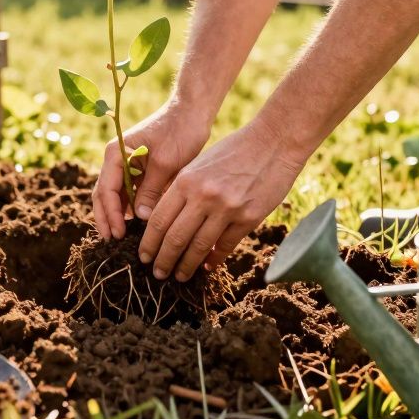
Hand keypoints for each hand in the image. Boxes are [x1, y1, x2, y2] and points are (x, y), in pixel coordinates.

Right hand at [92, 100, 211, 239]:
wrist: (192, 112)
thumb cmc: (179, 131)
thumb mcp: (166, 162)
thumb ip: (151, 189)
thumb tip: (139, 217)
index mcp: (116, 153)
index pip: (106, 190)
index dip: (111, 214)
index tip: (119, 234)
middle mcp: (116, 160)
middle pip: (104, 195)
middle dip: (107, 219)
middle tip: (113, 241)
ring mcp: (127, 166)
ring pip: (115, 196)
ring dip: (117, 216)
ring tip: (125, 239)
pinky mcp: (140, 171)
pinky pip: (130, 194)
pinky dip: (131, 209)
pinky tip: (138, 226)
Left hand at [139, 119, 303, 280]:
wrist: (274, 142)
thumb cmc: (234, 150)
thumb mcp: (200, 164)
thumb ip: (183, 190)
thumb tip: (167, 221)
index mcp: (186, 181)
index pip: (159, 220)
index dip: (149, 243)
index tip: (144, 256)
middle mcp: (203, 196)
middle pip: (175, 238)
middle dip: (163, 260)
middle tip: (158, 274)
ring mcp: (227, 208)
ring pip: (199, 247)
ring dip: (187, 266)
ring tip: (180, 276)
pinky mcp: (249, 218)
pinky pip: (226, 245)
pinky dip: (214, 259)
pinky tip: (208, 266)